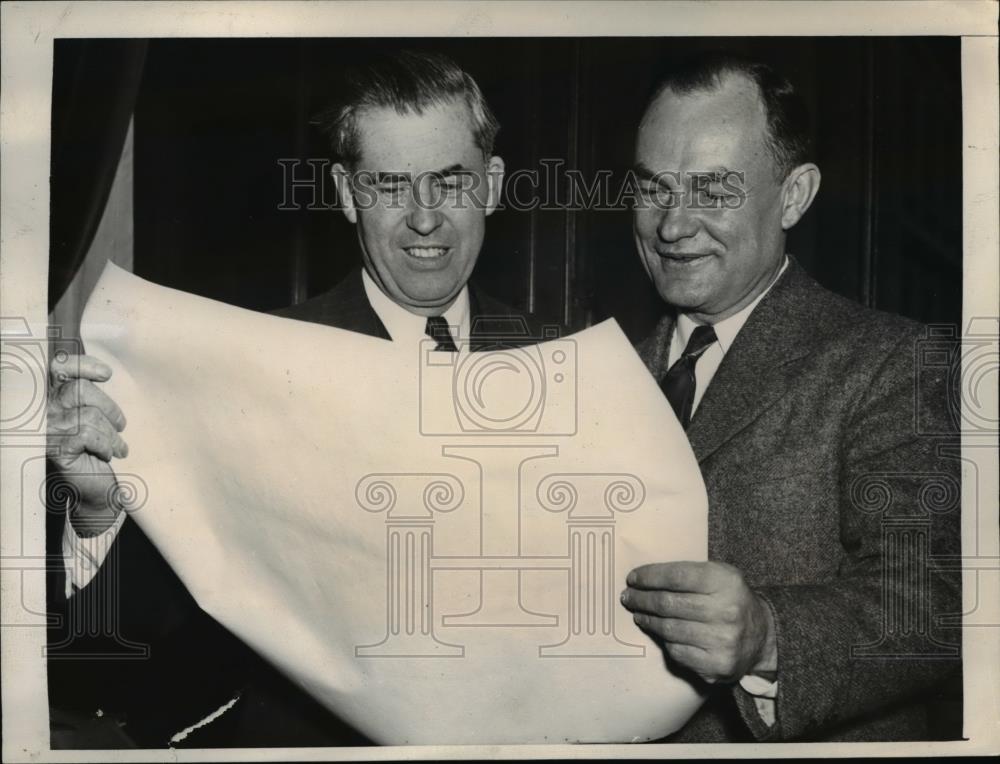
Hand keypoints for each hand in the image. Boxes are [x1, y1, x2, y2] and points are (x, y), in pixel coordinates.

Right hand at [46, 353, 128, 534]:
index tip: (106, 374)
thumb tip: (103, 373)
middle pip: (79, 390)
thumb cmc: (94, 447)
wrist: (93, 484)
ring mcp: (49, 430)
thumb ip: (90, 395)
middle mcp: (45, 411)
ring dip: (111, 433)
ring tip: (116, 446)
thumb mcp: (93, 416)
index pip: (59, 369)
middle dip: (109, 407)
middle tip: (121, 425)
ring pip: (88, 415)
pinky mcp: (57, 448)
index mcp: (52, 397)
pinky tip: (107, 454)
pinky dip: (106, 444)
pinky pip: (89, 435)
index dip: (82, 366)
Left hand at [621, 561, 775, 684]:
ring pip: (669, 629)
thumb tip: (644, 577)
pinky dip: (664, 641)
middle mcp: (726, 611)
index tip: (632, 578)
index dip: (649, 577)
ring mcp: (722, 641)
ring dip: (648, 620)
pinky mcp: (717, 665)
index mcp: (726, 582)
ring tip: (639, 614)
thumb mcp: (719, 575)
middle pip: (668, 604)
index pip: (676, 576)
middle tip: (628, 597)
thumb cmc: (730, 599)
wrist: (761, 636)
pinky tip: (659, 633)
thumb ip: (688, 572)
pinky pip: (677, 652)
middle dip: (642, 599)